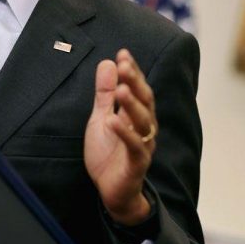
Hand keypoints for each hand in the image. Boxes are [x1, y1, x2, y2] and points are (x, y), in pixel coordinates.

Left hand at [84, 49, 156, 225]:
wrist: (111, 190)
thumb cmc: (108, 152)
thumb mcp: (100, 118)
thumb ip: (104, 93)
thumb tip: (107, 63)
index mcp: (135, 115)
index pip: (138, 88)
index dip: (132, 71)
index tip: (123, 53)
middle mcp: (144, 127)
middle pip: (144, 101)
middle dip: (135, 81)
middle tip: (124, 64)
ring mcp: (142, 145)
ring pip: (143, 122)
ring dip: (132, 104)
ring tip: (121, 89)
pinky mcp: (137, 163)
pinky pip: (134, 147)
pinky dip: (124, 133)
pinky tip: (113, 121)